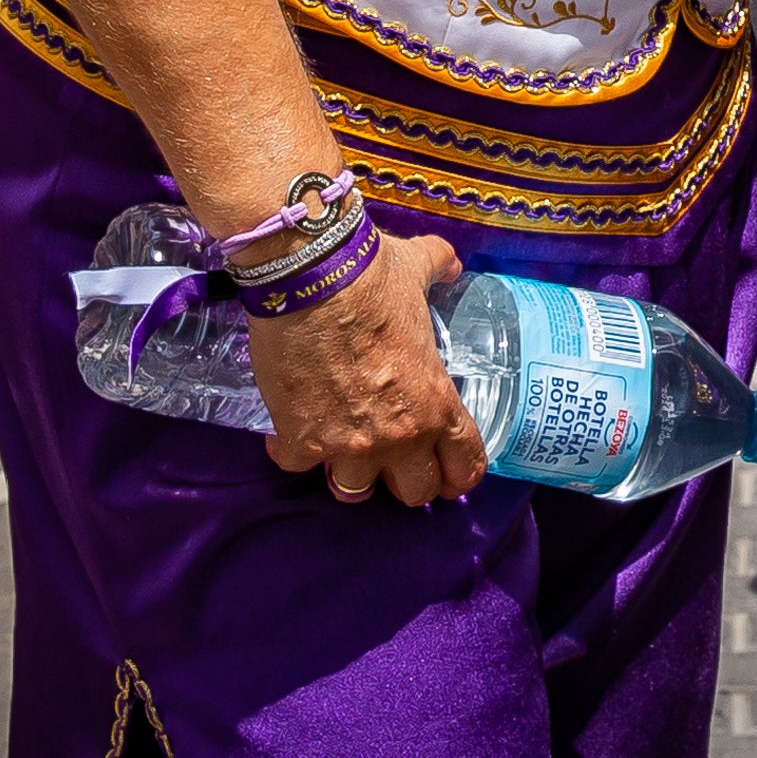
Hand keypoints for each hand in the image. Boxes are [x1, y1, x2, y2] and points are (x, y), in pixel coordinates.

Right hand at [245, 230, 488, 505]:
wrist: (309, 275)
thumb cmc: (372, 275)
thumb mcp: (419, 269)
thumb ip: (441, 269)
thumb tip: (451, 264)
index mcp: (435, 403)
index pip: (465, 468)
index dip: (458, 475)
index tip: (448, 475)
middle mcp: (397, 437)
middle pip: (413, 493)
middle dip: (405, 479)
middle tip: (393, 458)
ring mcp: (346, 445)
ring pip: (354, 492)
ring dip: (349, 471)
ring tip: (341, 448)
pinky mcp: (299, 440)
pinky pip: (297, 465)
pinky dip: (292, 449)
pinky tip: (291, 428)